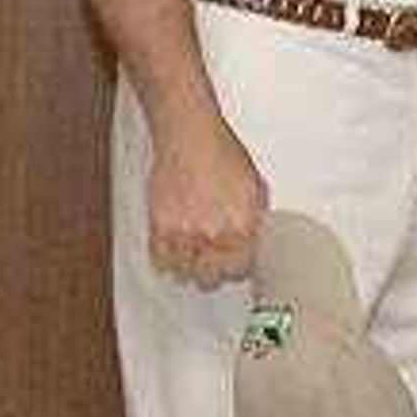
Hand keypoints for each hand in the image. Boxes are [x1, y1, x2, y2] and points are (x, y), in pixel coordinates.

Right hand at [148, 114, 268, 286]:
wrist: (189, 135)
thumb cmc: (222, 153)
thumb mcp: (255, 186)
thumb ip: (256, 219)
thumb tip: (257, 239)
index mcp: (242, 227)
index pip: (241, 271)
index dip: (238, 268)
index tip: (235, 263)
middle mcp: (214, 235)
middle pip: (211, 280)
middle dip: (214, 272)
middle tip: (213, 261)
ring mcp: (184, 234)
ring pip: (185, 275)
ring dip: (190, 268)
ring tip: (194, 255)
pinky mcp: (159, 227)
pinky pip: (161, 262)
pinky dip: (167, 261)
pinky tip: (175, 251)